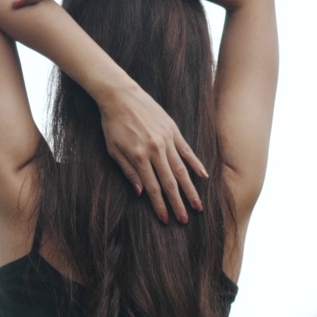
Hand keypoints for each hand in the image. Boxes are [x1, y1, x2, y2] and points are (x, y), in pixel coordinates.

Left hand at [97, 83, 206, 223]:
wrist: (120, 95)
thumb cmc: (113, 124)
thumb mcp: (113, 150)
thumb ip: (128, 171)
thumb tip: (141, 193)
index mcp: (139, 157)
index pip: (152, 187)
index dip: (159, 205)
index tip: (165, 219)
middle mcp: (155, 150)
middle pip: (169, 183)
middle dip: (177, 204)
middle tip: (185, 220)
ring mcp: (166, 140)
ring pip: (181, 170)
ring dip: (190, 190)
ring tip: (197, 205)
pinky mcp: (173, 130)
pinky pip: (187, 151)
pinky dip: (196, 164)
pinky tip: (203, 177)